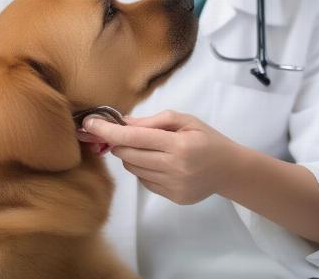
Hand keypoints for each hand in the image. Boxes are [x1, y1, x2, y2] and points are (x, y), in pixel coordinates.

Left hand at [81, 109, 240, 204]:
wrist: (230, 169)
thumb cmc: (207, 138)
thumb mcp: (185, 121)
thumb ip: (154, 121)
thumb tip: (123, 123)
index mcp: (178, 145)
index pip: (134, 137)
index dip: (108, 130)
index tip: (89, 124)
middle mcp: (174, 168)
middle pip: (129, 155)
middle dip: (117, 142)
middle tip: (119, 133)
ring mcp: (172, 186)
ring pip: (134, 169)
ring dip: (130, 155)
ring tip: (146, 147)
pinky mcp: (172, 198)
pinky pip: (144, 181)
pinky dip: (142, 169)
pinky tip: (155, 162)